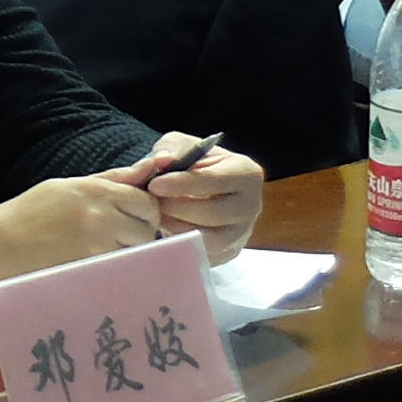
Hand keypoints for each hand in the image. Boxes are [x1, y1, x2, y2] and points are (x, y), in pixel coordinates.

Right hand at [0, 174, 161, 284]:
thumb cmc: (31, 212)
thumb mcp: (68, 186)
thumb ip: (111, 179)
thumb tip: (149, 167)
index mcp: (95, 192)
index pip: (146, 201)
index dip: (145, 210)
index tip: (133, 215)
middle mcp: (100, 218)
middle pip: (147, 229)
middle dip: (139, 232)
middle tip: (119, 235)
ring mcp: (96, 247)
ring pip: (135, 252)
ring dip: (127, 251)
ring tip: (101, 248)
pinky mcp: (89, 270)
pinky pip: (118, 268)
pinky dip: (112, 266)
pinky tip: (92, 262)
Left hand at [97, 139, 262, 262]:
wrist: (199, 188)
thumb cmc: (191, 163)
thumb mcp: (181, 144)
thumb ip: (171, 147)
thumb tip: (162, 160)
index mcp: (246, 174)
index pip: (215, 181)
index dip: (182, 184)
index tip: (154, 184)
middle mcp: (251, 206)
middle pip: (213, 214)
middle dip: (176, 209)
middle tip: (150, 203)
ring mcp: (241, 234)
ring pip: (207, 240)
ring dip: (175, 229)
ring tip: (155, 216)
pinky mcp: (227, 254)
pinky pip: (202, 256)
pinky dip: (178, 246)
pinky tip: (162, 231)